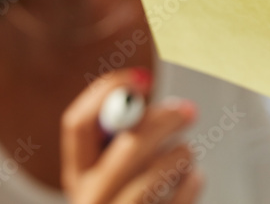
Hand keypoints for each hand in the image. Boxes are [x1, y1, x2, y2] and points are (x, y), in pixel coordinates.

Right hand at [61, 69, 202, 203]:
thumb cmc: (135, 200)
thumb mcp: (117, 173)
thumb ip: (125, 136)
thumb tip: (149, 95)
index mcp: (77, 177)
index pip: (78, 124)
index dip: (107, 92)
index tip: (142, 78)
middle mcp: (89, 200)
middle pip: (128, 145)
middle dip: (164, 119)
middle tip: (187, 110)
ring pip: (158, 173)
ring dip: (180, 153)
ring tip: (185, 154)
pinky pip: (181, 196)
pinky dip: (193, 180)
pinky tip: (192, 178)